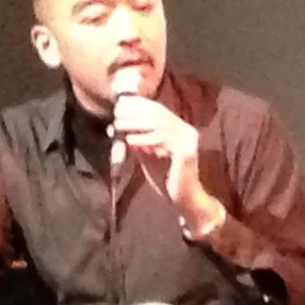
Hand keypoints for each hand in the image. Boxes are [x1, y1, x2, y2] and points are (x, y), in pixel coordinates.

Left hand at [112, 95, 211, 214]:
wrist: (184, 201)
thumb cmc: (166, 180)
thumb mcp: (147, 156)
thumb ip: (138, 140)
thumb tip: (117, 125)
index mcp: (180, 129)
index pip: (157, 108)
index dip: (137, 104)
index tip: (118, 104)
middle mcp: (186, 131)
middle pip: (157, 112)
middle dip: (133, 111)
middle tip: (116, 114)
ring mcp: (188, 140)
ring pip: (158, 122)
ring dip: (134, 122)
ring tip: (118, 125)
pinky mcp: (185, 152)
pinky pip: (161, 139)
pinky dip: (142, 139)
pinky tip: (129, 141)